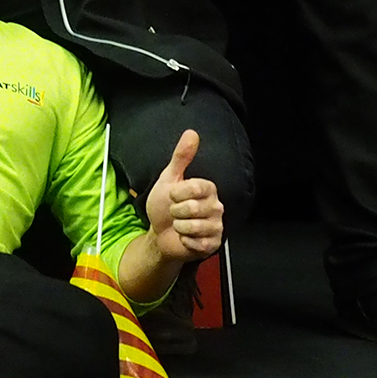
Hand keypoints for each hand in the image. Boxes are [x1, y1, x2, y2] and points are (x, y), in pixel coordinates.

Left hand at [144, 129, 224, 260]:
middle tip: (175, 213)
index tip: (172, 196)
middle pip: (192, 207)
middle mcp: (216, 206)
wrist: (160, 234)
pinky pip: (197, 243)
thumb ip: (181, 156)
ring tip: (180, 225)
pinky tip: (185, 238)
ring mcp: (216, 226)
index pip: (194, 187)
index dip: (177, 193)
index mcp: (208, 189)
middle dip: (175, 212)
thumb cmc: (164, 206)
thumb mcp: (169, 178)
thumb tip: (191, 133)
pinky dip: (185, 241)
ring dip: (179, 227)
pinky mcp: (213, 244)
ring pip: (194, 227)